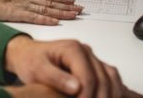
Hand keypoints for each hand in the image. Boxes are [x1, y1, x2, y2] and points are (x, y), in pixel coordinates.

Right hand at [0, 0, 82, 25]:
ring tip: (75, 14)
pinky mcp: (16, 13)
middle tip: (81, 9)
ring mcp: (23, 5)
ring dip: (62, 12)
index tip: (73, 2)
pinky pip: (34, 17)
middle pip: (51, 3)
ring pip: (47, 9)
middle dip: (67, 6)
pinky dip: (46, 19)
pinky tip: (56, 22)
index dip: (61, 0)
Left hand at [4, 36, 142, 97]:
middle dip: (99, 97)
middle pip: (103, 78)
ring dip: (111, 94)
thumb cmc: (31, 60)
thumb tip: (76, 87)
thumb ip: (56, 77)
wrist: (28, 54)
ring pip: (111, 76)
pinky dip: (114, 89)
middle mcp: (86, 51)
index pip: (88, 76)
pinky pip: (110, 77)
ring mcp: (91, 58)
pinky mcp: (93, 66)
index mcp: (73, 49)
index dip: (87, 96)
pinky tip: (113, 97)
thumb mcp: (37, 69)